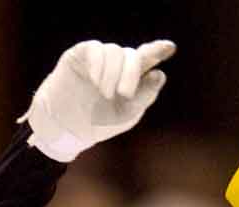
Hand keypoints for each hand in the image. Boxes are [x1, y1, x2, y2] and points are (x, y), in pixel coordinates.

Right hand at [19, 39, 175, 162]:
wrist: (67, 126)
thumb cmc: (99, 121)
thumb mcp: (127, 113)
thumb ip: (144, 96)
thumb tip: (159, 74)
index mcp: (132, 78)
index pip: (147, 60)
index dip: (158, 51)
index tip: (170, 47)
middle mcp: (117, 64)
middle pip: (133, 55)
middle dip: (132, 73)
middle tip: (124, 94)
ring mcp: (99, 58)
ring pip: (115, 52)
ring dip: (113, 74)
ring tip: (105, 94)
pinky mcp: (81, 54)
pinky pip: (95, 50)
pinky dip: (99, 66)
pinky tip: (96, 82)